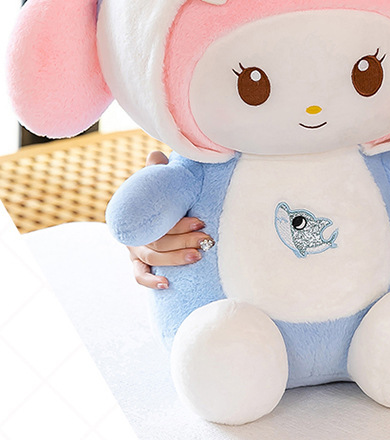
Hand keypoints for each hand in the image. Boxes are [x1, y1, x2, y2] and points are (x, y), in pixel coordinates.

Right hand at [127, 151, 213, 288]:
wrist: (141, 210)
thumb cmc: (155, 196)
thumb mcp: (156, 183)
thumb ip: (157, 171)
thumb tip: (157, 155)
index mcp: (139, 213)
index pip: (158, 221)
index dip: (180, 223)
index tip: (201, 221)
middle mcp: (134, 232)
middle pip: (158, 241)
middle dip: (184, 240)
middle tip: (206, 238)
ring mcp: (134, 250)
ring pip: (152, 258)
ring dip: (175, 258)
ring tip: (198, 255)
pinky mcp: (136, 264)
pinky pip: (139, 277)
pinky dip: (150, 281)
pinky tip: (167, 284)